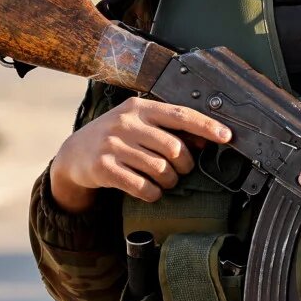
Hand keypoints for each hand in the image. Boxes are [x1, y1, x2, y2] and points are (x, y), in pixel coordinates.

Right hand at [48, 97, 229, 211]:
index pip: (180, 115)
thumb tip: (206, 140)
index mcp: (140, 108)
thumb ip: (169, 129)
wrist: (74, 153)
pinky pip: (141, 186)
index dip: (206, 126)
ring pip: (160, 169)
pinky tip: (150, 191)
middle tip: (182, 171)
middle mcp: (126, 123)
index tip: (226, 136)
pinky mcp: (104, 168)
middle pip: (174, 148)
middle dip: (185, 165)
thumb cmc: (116, 137)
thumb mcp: (139, 124)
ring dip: (169, 181)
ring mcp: (113, 145)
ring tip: (165, 181)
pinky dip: (152, 193)